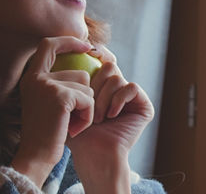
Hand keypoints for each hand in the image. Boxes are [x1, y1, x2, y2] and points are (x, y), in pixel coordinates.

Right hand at [10, 37, 95, 184]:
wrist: (36, 156)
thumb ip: (58, 84)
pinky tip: (75, 129)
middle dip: (84, 97)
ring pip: (87, 88)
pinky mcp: (61, 97)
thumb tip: (85, 69)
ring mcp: (48, 86)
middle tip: (71, 118)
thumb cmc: (46, 133)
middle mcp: (36, 78)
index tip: (87, 46)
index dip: (68, 41)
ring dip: (86, 108)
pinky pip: (89, 100)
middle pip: (79, 74)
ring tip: (71, 123)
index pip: (48, 45)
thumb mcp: (47, 103)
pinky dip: (88, 117)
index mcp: (31, 77)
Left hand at [67, 46, 153, 192]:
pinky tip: (111, 115)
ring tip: (96, 118)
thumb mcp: (67, 103)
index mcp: (103, 86)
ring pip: (117, 77)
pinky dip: (118, 100)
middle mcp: (119, 89)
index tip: (83, 56)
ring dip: (103, 98)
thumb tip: (61, 49)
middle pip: (108, 65)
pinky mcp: (144, 106)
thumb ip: (68, 79)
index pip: (101, 60)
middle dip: (94, 86)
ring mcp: (132, 98)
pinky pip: (131, 87)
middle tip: (87, 107)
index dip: (95, 54)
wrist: (93, 156)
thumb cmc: (76, 134)